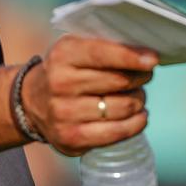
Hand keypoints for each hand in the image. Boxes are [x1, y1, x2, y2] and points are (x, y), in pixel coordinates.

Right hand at [19, 35, 156, 155]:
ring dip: (139, 100)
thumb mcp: (75, 49)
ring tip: (137, 96)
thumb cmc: (66, 71)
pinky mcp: (72, 138)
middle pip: (119, 81)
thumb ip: (105, 47)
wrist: (32, 102)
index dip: (131, 57)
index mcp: (62, 55)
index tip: (153, 60)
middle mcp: (60, 84)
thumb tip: (146, 55)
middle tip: (145, 75)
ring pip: (122, 107)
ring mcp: (64, 114)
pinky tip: (139, 116)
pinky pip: (117, 132)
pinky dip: (136, 124)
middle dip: (140, 78)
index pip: (101, 54)